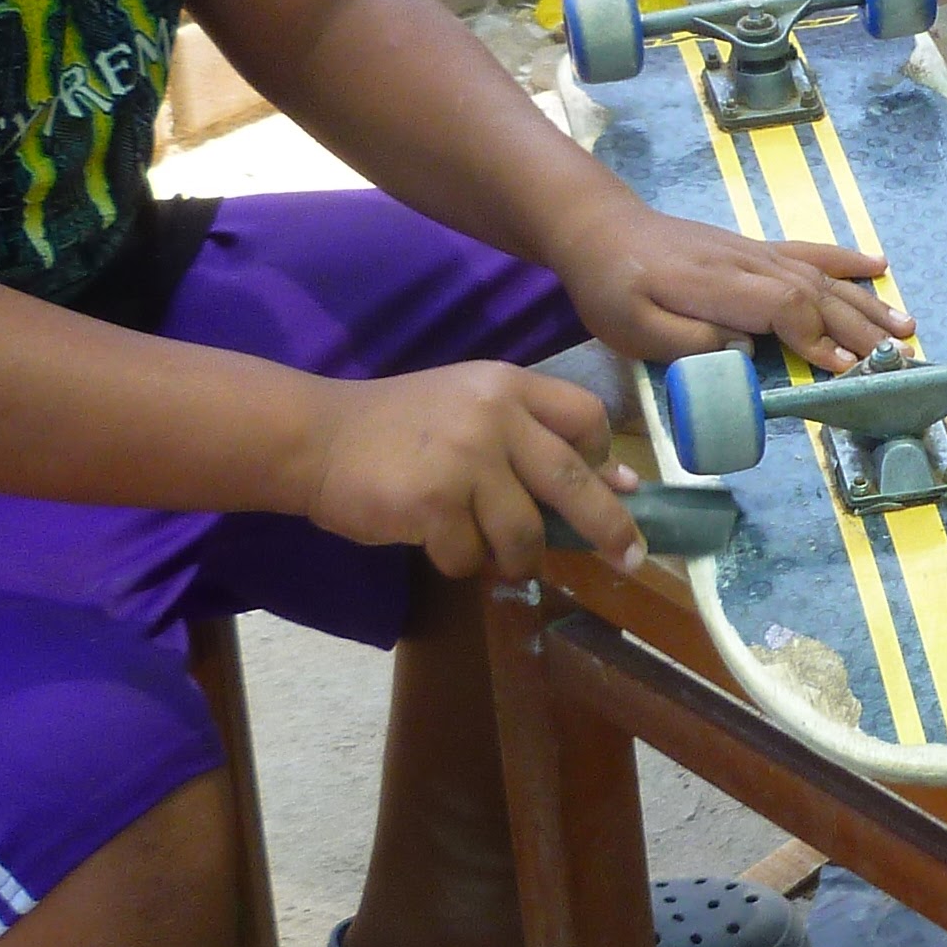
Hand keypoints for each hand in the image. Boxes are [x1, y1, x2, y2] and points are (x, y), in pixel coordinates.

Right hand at [301, 364, 643, 579]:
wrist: (317, 437)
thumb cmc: (400, 427)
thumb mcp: (471, 411)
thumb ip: (536, 438)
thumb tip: (621, 481)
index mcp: (508, 385)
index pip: (585, 415)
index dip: (603, 455)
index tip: (612, 486)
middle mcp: (494, 416)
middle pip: (574, 481)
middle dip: (609, 527)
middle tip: (629, 558)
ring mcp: (465, 460)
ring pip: (525, 534)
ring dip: (514, 558)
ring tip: (490, 552)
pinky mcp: (434, 504)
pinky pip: (471, 556)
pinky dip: (458, 561)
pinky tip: (433, 539)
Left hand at [552, 195, 907, 373]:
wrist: (600, 228)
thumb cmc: (613, 285)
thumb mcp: (633, 327)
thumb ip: (690, 341)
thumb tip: (746, 349)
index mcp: (716, 285)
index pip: (783, 307)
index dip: (817, 339)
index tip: (844, 369)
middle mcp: (745, 263)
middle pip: (814, 293)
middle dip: (860, 328)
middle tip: (899, 359)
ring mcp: (754, 252)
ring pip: (820, 275)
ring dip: (865, 302)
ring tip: (905, 326)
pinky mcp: (754, 249)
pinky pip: (809, 252)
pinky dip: (846, 260)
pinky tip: (877, 266)